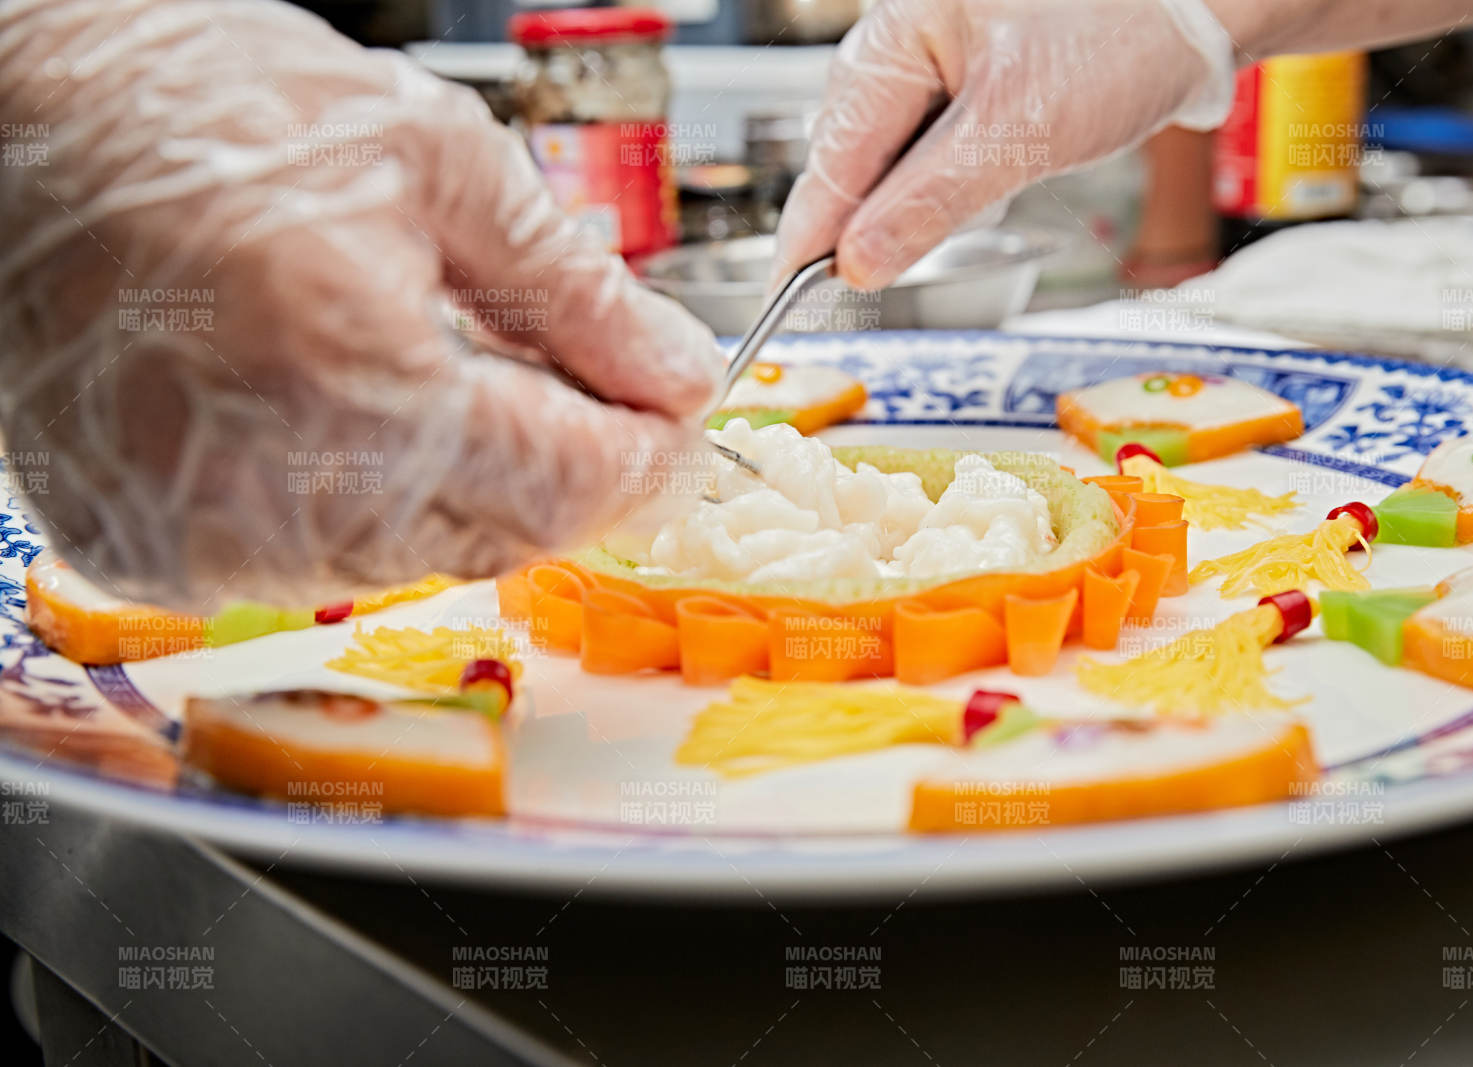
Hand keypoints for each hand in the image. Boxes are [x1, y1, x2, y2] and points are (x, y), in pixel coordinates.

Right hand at [0, 0, 722, 610]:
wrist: (14, 118)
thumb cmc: (197, 108)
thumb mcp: (434, 157)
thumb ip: (577, 291)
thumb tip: (673, 372)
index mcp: (356, 374)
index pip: (571, 481)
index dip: (645, 455)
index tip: (670, 418)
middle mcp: (273, 484)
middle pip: (505, 534)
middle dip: (570, 469)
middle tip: (591, 395)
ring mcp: (201, 533)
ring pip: (418, 560)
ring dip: (470, 486)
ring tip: (452, 375)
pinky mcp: (149, 548)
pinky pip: (315, 562)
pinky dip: (367, 504)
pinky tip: (359, 417)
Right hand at [772, 0, 1235, 289]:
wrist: (1198, 4)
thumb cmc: (1122, 34)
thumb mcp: (1018, 134)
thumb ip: (928, 203)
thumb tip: (856, 264)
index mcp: (897, 34)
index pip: (831, 158)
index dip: (805, 238)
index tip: (781, 302)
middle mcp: (901, 41)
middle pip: (847, 157)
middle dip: (846, 228)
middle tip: (835, 300)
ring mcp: (931, 58)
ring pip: (884, 157)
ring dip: (890, 211)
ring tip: (889, 260)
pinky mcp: (964, 80)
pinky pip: (921, 146)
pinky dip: (925, 188)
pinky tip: (941, 210)